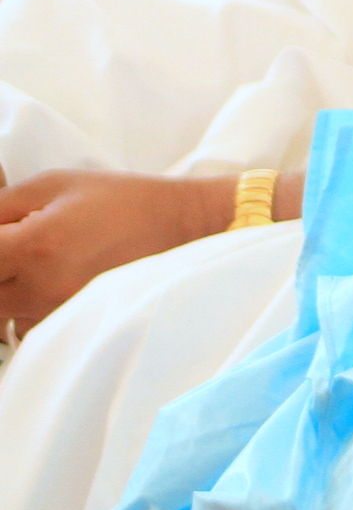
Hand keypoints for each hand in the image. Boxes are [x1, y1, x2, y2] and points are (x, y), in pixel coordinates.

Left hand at [0, 171, 232, 323]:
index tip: (5, 237)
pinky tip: (50, 282)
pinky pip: (23, 324)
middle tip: (19, 248)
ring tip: (39, 263)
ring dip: (7, 288)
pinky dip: (26, 307)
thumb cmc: (117, 200)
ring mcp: (57, 312)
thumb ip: (0, 207)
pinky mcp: (70, 325)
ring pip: (0, 311)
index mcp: (36, 244)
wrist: (177, 227)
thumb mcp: (53, 185)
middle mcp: (42, 286)